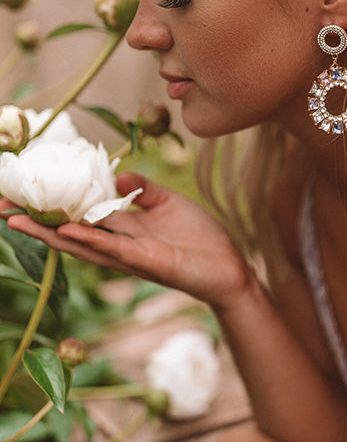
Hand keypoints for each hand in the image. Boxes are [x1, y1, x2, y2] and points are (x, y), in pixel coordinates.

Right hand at [1, 172, 251, 307]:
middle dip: (33, 222)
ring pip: (80, 243)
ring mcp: (128, 256)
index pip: (77, 215)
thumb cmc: (199, 237)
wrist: (229, 266)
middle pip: (67, 232)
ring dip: (48, 233)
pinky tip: (66, 230)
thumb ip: (142, 188)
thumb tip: (116, 175)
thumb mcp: (167, 202)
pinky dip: (89, 239)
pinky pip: (112, 248)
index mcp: (120, 229)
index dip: (50, 206)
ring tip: (14, 219)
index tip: (20, 193)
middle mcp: (117, 245)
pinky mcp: (146, 261)